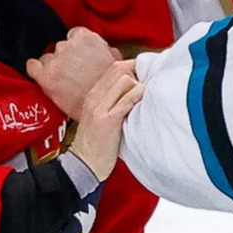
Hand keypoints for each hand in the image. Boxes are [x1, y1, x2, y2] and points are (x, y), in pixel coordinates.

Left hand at [26, 27, 120, 118]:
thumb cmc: (114, 87)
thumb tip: (104, 50)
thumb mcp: (118, 61)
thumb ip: (105, 50)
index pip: (75, 35)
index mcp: (87, 38)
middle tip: (76, 72)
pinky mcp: (46, 77)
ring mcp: (55, 61)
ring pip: (47, 58)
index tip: (80, 56)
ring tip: (64, 81)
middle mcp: (68, 46)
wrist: (107, 108)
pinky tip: (43, 76)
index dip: (78, 48)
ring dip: (54, 67)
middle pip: (61, 47)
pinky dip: (36, 70)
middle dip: (67, 58)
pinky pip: (32, 67)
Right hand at [69, 61, 143, 181]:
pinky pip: (126, 101)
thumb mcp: (100, 116)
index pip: (115, 68)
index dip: (133, 68)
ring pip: (124, 80)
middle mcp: (95, 97)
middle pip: (119, 69)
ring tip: (146, 99)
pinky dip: (137, 97)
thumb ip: (113, 101)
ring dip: (140, 86)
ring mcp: (100, 108)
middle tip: (149, 86)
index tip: (144, 76)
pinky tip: (143, 103)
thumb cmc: (96, 143)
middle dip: (138, 73)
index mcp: (94, 95)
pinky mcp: (107, 120)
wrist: (83, 164)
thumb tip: (134, 89)